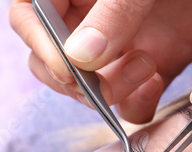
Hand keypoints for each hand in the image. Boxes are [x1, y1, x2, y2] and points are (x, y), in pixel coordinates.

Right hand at [10, 0, 191, 123]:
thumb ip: (117, 7)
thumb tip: (79, 57)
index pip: (32, 11)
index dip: (41, 41)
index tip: (69, 68)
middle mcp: (99, 11)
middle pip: (56, 55)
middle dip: (76, 78)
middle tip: (102, 85)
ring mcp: (128, 38)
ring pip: (94, 83)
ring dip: (110, 92)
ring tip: (143, 76)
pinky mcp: (159, 60)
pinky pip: (134, 94)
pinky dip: (138, 102)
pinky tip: (152, 89)